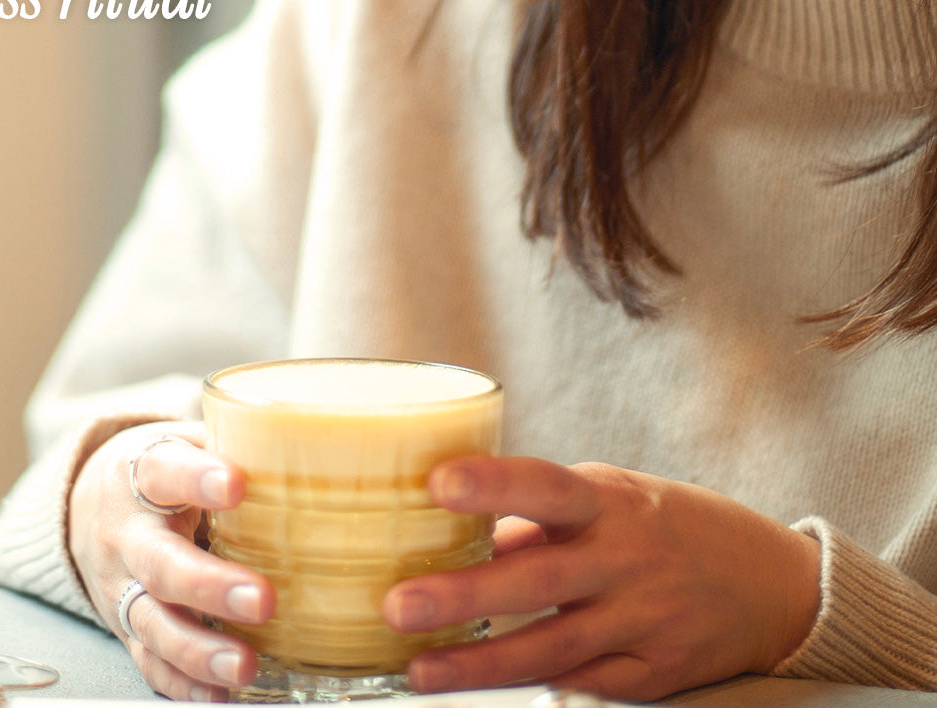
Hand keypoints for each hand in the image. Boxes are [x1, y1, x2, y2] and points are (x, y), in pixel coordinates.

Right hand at [68, 422, 273, 699]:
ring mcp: (123, 587)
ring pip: (154, 624)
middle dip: (210, 587)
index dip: (197, 478)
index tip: (236, 484)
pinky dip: (184, 683)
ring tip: (246, 664)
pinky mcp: (127, 629)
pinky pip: (150, 662)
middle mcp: (127, 534)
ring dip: (200, 650)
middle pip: (161, 564)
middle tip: (262, 599)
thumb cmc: (164, 471)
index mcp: (142, 474)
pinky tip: (220, 694)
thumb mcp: (185, 442)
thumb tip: (313, 440)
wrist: (92, 505)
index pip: (165, 471)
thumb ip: (235, 443)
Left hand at [384, 456, 821, 700]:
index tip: (437, 485)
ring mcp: (642, 622)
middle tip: (399, 604)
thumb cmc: (666, 525)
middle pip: (538, 580)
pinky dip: (531, 685)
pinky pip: (582, 684)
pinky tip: (477, 688)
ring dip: (479, 665)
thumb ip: (540, 517)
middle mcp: (625, 560)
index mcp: (609, 501)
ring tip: (418, 670)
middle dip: (464, 597)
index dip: (492, 484)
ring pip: (551, 649)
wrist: (773, 583)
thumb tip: (463, 532)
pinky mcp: (654, 675)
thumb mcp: (610, 496)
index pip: (544, 486)